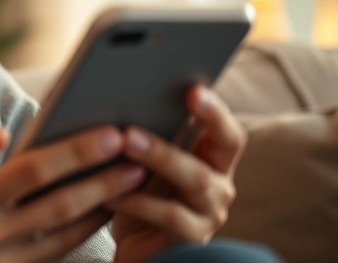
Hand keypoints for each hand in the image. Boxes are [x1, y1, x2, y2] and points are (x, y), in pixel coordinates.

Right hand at [0, 126, 144, 262]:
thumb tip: (1, 134)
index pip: (32, 172)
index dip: (75, 152)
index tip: (110, 133)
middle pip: (60, 204)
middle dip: (104, 179)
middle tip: (139, 156)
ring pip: (66, 236)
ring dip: (102, 208)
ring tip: (132, 183)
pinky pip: (55, 259)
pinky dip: (82, 236)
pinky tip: (100, 214)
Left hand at [108, 86, 246, 262]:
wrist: (135, 248)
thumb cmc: (139, 194)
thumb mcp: (144, 163)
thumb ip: (146, 135)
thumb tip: (118, 97)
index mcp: (213, 160)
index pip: (229, 133)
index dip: (216, 112)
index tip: (193, 90)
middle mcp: (220, 186)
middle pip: (215, 154)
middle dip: (176, 132)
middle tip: (132, 128)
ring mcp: (210, 214)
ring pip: (195, 180)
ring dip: (158, 158)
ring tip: (123, 145)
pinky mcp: (193, 239)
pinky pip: (171, 216)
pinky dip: (138, 202)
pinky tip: (109, 194)